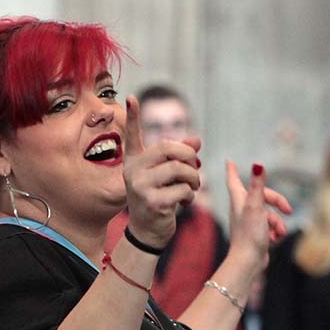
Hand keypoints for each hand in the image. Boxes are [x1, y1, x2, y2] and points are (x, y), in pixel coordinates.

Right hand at [122, 96, 200, 249]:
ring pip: (180, 169)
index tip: (132, 98)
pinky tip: (183, 202)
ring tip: (192, 188)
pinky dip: (190, 195)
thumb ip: (179, 157)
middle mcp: (133, 172)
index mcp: (134, 162)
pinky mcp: (152, 202)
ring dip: (194, 179)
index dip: (133, 117)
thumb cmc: (158, 200)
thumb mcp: (166, 177)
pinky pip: (183, 189)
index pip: (133, 136)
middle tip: (194, 168)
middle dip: (189, 158)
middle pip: (169, 149)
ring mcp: (141, 187)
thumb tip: (197, 140)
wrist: (148, 232)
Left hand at [225, 161, 291, 272]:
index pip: (234, 180)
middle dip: (278, 201)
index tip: (229, 161)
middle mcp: (242, 209)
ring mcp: (249, 222)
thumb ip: (258, 186)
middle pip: (263, 196)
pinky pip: (271, 227)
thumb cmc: (249, 233)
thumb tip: (258, 165)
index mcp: (239, 200)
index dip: (233, 170)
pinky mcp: (256, 234)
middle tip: (289, 210)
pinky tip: (274, 240)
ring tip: (277, 233)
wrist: (248, 260)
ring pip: (270, 214)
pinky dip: (276, 232)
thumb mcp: (256, 206)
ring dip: (278, 223)